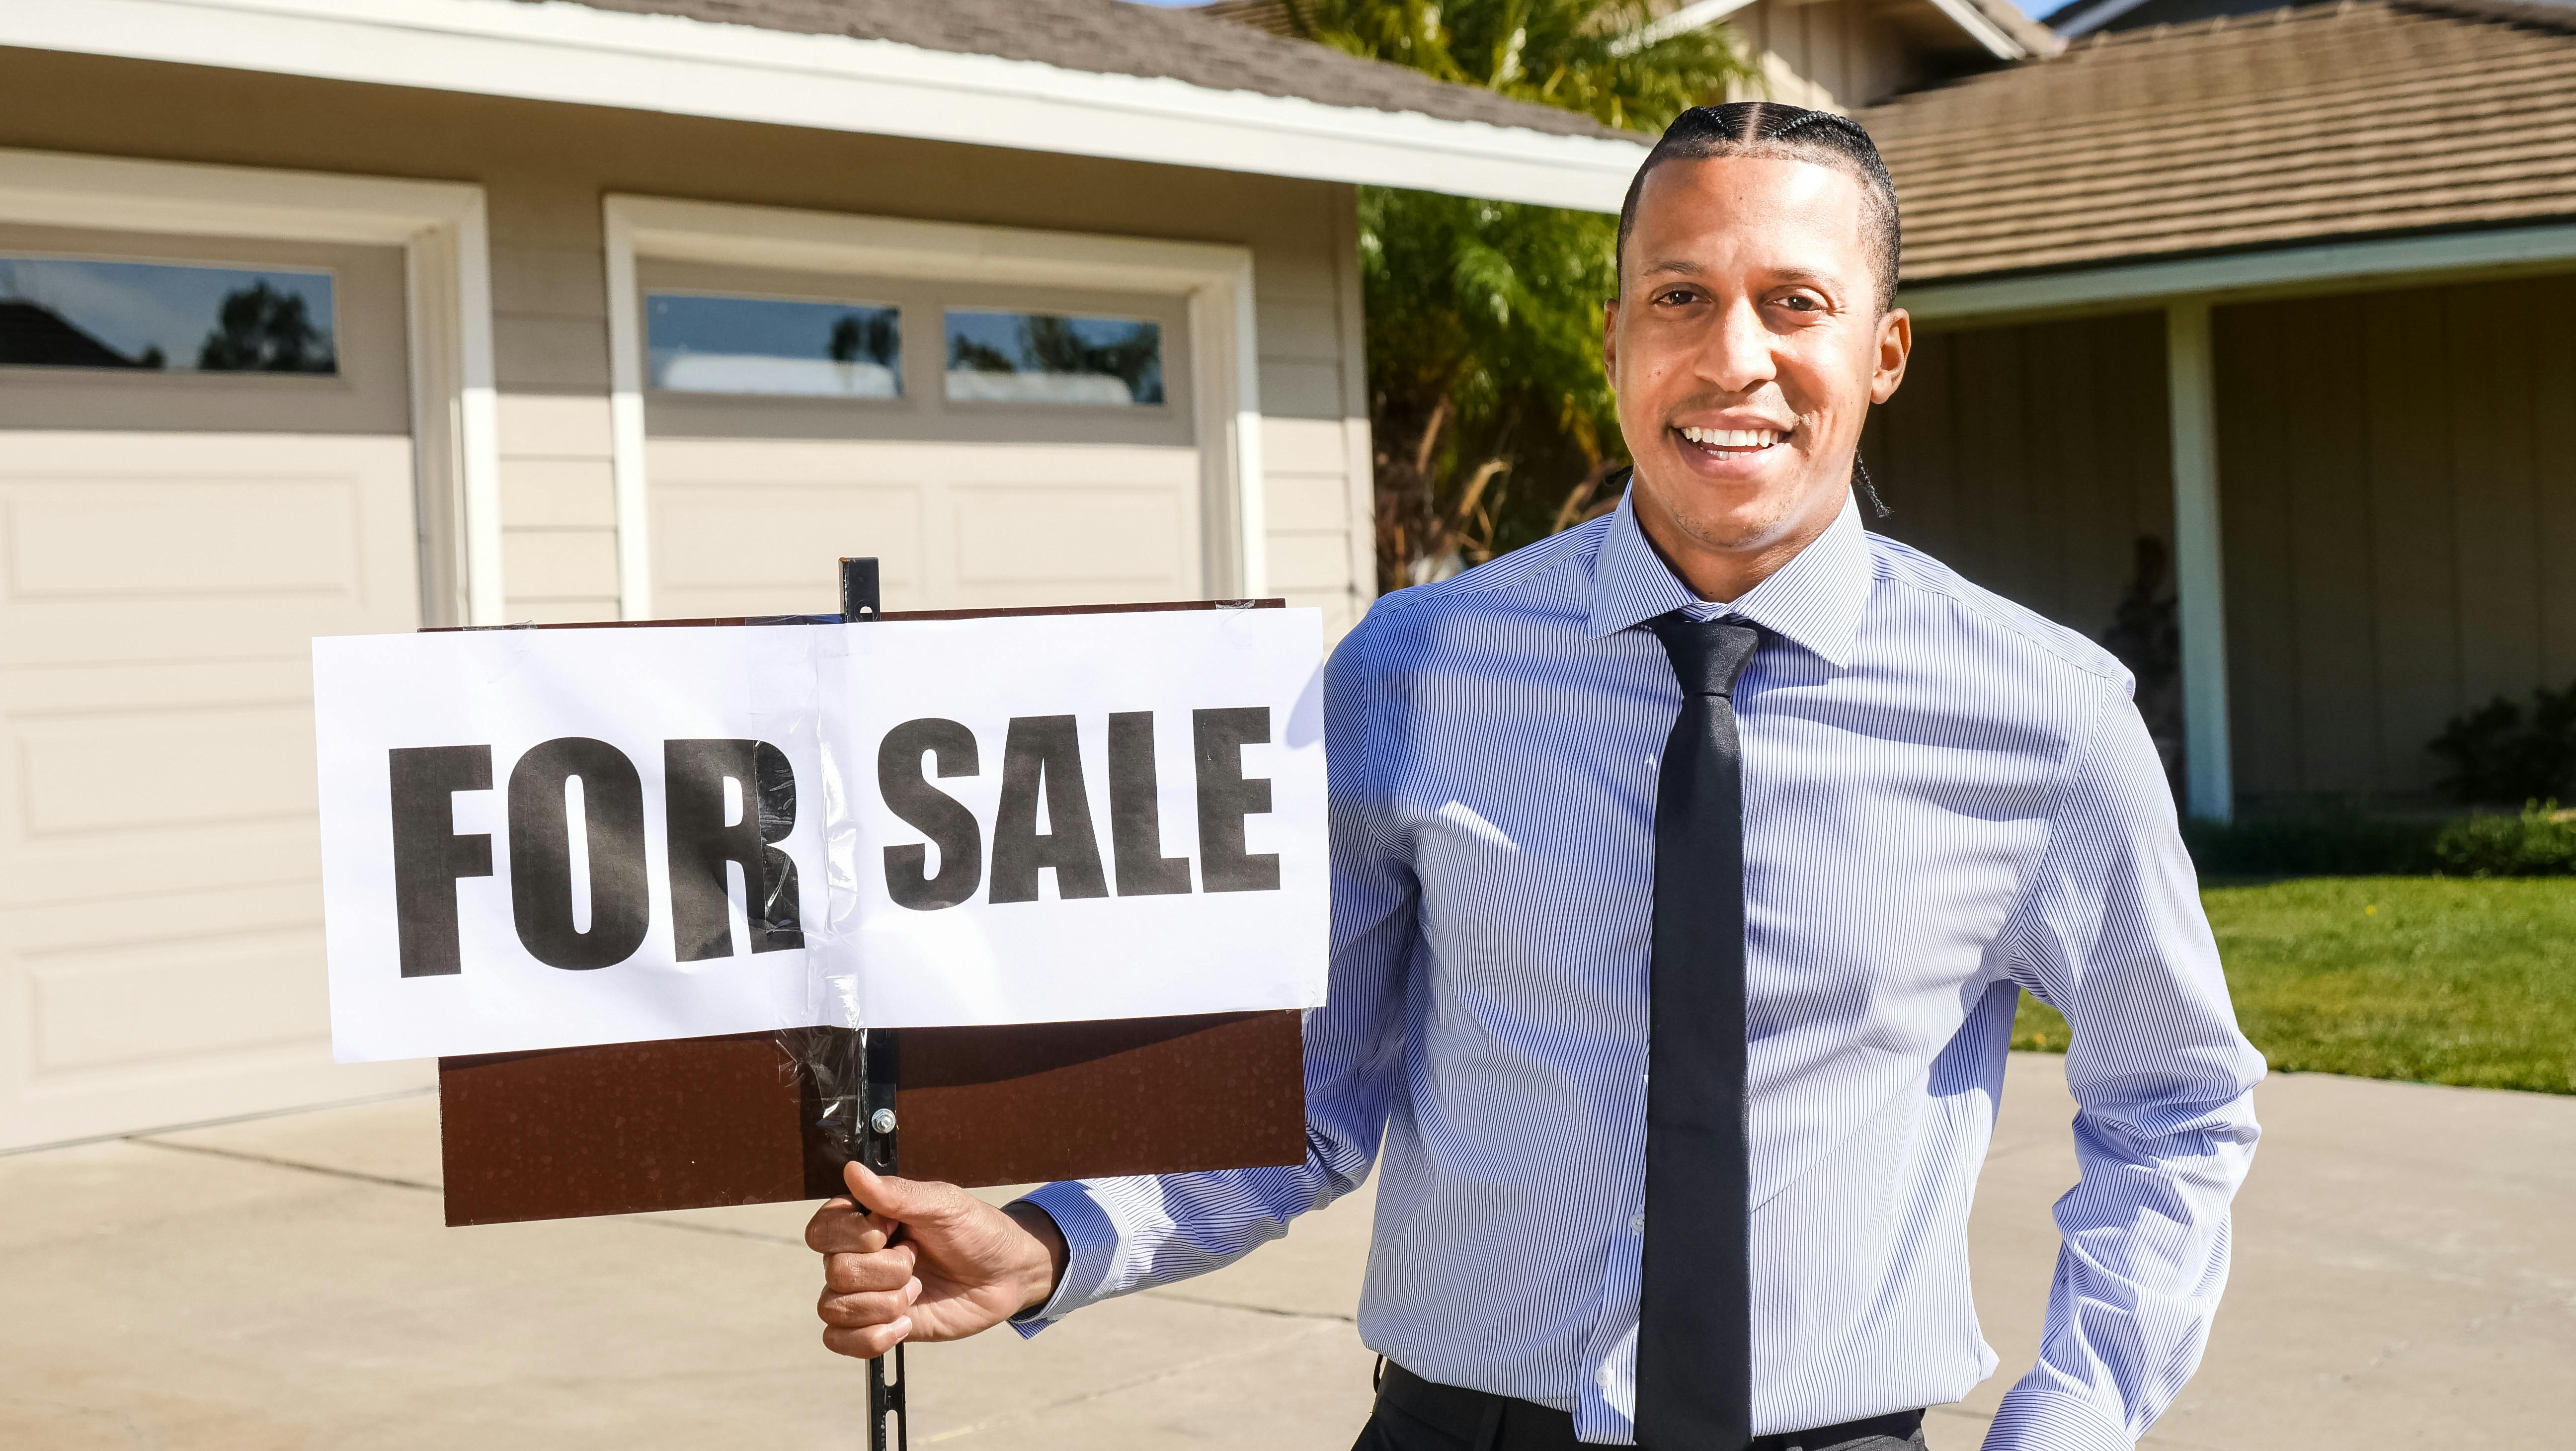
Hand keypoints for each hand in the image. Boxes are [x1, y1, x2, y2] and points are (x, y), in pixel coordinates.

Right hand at [805, 1159, 1067, 1358]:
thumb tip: (853, 1171)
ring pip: (834, 1309)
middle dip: (885, 1270)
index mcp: (865, 1220)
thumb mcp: (943, 1205)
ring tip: (916, 1290)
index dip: (855, 1236)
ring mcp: (866, 1294)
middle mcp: (858, 1257)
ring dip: (884, 1303)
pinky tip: (905, 1324)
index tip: (892, 1230)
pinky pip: (840, 1342)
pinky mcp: (877, 1326)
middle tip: (916, 1260)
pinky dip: (871, 1338)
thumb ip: (897, 1193)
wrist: (1006, 1274)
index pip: (822, 1231)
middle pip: (834, 1272)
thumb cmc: (977, 1231)